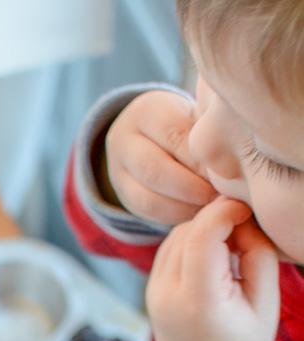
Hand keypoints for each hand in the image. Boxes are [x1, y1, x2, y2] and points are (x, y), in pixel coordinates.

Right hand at [105, 90, 216, 224]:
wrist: (151, 136)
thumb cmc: (188, 125)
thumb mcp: (197, 117)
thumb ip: (211, 134)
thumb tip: (237, 165)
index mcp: (147, 111)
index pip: (176, 136)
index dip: (203, 159)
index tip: (229, 171)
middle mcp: (123, 140)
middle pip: (155, 170)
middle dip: (193, 187)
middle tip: (220, 195)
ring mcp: (117, 171)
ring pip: (148, 197)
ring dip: (184, 206)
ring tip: (211, 207)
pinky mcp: (123, 196)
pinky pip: (147, 213)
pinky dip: (175, 216)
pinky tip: (197, 213)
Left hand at [146, 197, 279, 340]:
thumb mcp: (265, 305)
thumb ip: (257, 256)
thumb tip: (242, 220)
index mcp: (197, 301)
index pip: (201, 235)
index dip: (225, 211)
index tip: (248, 208)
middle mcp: (166, 295)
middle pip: (186, 232)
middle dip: (217, 220)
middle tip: (246, 234)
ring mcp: (152, 294)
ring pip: (174, 238)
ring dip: (203, 231)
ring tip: (232, 249)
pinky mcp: (150, 293)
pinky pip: (167, 252)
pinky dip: (190, 244)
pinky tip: (213, 259)